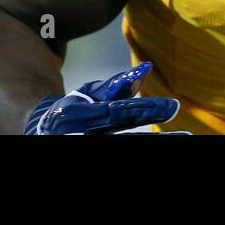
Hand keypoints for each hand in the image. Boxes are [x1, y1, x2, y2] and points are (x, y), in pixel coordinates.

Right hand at [25, 62, 186, 134]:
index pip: (122, 113)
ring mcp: (88, 145)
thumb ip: (116, 86)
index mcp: (87, 117)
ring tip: (183, 140)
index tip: (174, 107)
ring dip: (154, 145)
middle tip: (185, 135)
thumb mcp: (88, 95)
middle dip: (155, 138)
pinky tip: (160, 146)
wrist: (39, 132)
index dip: (148, 110)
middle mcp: (87, 136)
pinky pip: (118, 149)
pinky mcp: (92, 152)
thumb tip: (144, 72)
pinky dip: (139, 149)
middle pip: (126, 138)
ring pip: (124, 146)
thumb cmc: (69, 110)